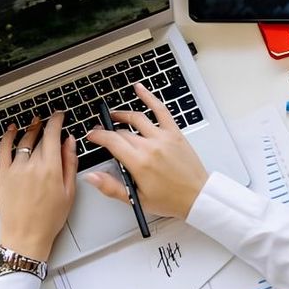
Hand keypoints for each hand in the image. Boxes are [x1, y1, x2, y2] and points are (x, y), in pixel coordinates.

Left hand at [0, 113, 77, 261]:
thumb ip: (70, 163)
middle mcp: (32, 166)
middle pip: (40, 138)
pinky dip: (7, 137)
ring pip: (23, 141)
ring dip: (30, 129)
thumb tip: (70, 143)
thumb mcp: (69, 192)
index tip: (59, 115)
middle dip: (46, 127)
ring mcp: (15, 169)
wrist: (25, 237)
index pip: (53, 134)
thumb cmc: (48, 220)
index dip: (56, 121)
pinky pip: (3, 150)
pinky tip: (12, 130)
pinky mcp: (2, 175)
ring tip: (34, 124)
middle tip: (49, 121)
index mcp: (51, 169)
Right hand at [84, 84, 208, 218]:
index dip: (98, 136)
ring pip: (137, 118)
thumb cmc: (170, 200)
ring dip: (122, 115)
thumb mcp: (136, 199)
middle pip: (122, 131)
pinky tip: (139, 89)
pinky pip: (160, 110)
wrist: (197, 196)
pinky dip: (149, 97)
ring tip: (114, 116)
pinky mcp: (174, 133)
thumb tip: (92, 177)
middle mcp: (150, 146)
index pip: (111, 141)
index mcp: (139, 163)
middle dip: (108, 130)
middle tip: (102, 132)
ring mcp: (163, 137)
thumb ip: (111, 186)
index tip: (92, 135)